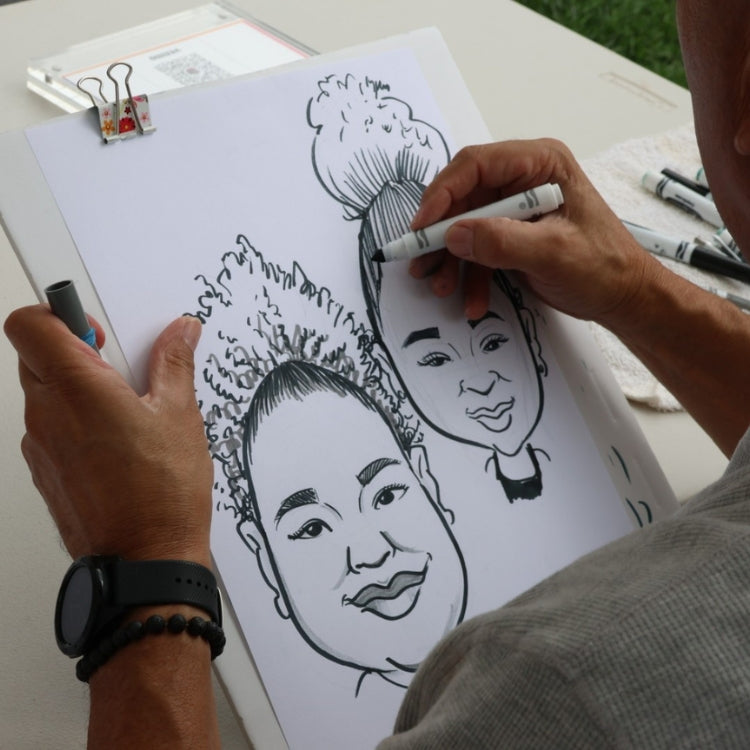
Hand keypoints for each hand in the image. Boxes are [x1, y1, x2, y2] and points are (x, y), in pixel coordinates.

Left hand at [4, 306, 211, 565]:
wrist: (144, 560)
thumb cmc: (160, 495)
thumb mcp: (180, 415)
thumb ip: (174, 363)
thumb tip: (180, 332)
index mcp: (77, 389)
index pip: (31, 323)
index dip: (58, 312)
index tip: (96, 326)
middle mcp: (46, 414)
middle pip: (36, 355)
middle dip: (75, 350)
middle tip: (120, 367)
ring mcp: (39, 447)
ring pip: (45, 393)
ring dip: (78, 389)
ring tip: (129, 412)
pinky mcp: (45, 472)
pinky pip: (51, 429)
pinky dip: (77, 422)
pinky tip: (121, 444)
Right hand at [408, 139, 665, 326]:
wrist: (624, 297)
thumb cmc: (605, 267)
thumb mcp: (553, 253)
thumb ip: (503, 241)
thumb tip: (454, 235)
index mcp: (540, 164)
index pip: (476, 165)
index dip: (442, 194)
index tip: (422, 228)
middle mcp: (524, 179)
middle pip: (463, 197)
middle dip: (441, 234)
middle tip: (422, 262)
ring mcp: (516, 207)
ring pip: (464, 226)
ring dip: (451, 259)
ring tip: (442, 286)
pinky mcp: (512, 233)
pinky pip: (477, 248)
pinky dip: (469, 274)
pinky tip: (470, 299)